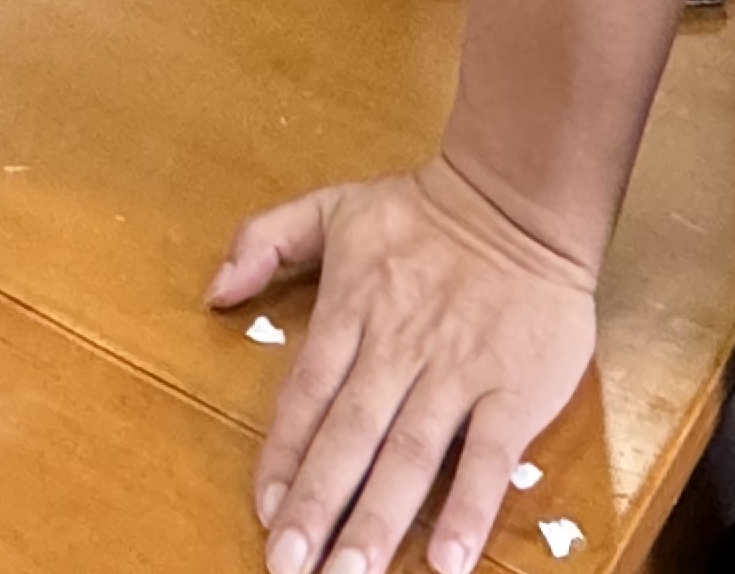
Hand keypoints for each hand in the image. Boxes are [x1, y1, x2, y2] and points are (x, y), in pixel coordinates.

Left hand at [211, 159, 598, 573]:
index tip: (264, 512)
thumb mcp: (331, 207)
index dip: (281, 457)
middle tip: (289, 567)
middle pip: (349, 437)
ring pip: (410, 455)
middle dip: (318, 506)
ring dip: (379, 520)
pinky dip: (469, 508)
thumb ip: (263, 240)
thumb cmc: (424, 212)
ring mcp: (457, 372)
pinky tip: (448, 559)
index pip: (305, 397)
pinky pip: (488, 458)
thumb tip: (214, 291)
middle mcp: (397, 350)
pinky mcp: (514, 390)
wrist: (520, 198)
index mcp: (351, 312)